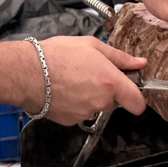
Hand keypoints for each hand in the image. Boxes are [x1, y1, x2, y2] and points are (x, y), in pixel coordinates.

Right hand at [24, 37, 146, 125]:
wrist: (28, 72)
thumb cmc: (57, 55)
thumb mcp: (92, 45)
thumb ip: (120, 57)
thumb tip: (139, 63)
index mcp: (111, 82)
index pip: (138, 103)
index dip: (138, 98)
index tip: (132, 90)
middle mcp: (101, 101)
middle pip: (114, 101)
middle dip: (107, 89)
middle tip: (91, 72)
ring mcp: (86, 113)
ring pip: (96, 105)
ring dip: (90, 95)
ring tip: (73, 78)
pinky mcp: (71, 121)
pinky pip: (80, 111)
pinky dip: (75, 103)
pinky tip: (64, 88)